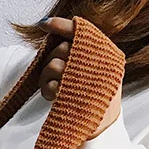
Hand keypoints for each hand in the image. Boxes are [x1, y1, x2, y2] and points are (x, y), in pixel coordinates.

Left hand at [35, 17, 121, 140]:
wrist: (104, 123)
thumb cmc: (97, 92)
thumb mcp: (95, 66)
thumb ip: (79, 49)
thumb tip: (49, 28)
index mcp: (104, 51)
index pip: (79, 31)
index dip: (60, 25)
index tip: (43, 24)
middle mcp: (96, 62)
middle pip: (61, 49)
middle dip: (51, 58)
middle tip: (52, 71)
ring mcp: (84, 80)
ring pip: (53, 65)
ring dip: (46, 75)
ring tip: (52, 84)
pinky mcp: (72, 97)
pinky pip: (50, 86)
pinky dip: (47, 90)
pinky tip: (52, 95)